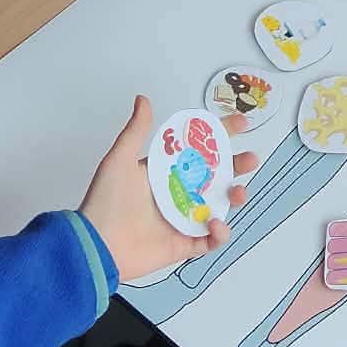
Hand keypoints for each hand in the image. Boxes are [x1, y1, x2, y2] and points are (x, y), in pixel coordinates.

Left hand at [80, 95, 257, 282]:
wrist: (97, 246)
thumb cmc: (105, 203)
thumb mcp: (119, 160)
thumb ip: (136, 131)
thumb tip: (143, 100)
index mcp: (164, 171)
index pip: (197, 149)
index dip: (219, 135)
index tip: (239, 123)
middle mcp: (176, 193)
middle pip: (216, 175)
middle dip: (237, 165)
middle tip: (249, 159)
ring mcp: (181, 219)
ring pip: (219, 205)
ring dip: (234, 197)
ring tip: (237, 193)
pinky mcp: (183, 243)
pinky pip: (209, 239)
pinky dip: (219, 233)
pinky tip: (216, 225)